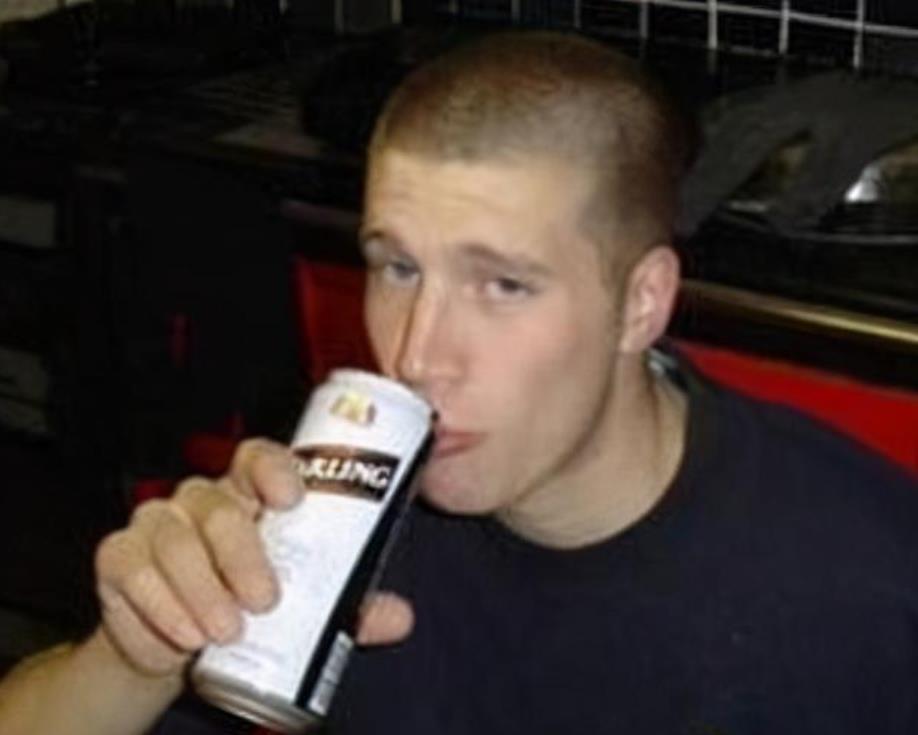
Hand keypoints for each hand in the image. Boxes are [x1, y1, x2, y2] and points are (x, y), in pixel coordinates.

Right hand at [94, 439, 413, 676]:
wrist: (178, 646)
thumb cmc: (248, 606)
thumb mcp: (304, 606)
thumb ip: (348, 606)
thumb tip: (401, 616)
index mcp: (251, 496)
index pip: (259, 457)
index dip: (273, 469)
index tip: (290, 498)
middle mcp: (203, 499)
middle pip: (218, 504)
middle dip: (241, 554)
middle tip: (264, 602)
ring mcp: (157, 523)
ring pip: (175, 540)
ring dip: (201, 590)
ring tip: (225, 632)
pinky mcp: (120, 557)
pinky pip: (133, 570)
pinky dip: (160, 607)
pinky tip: (183, 635)